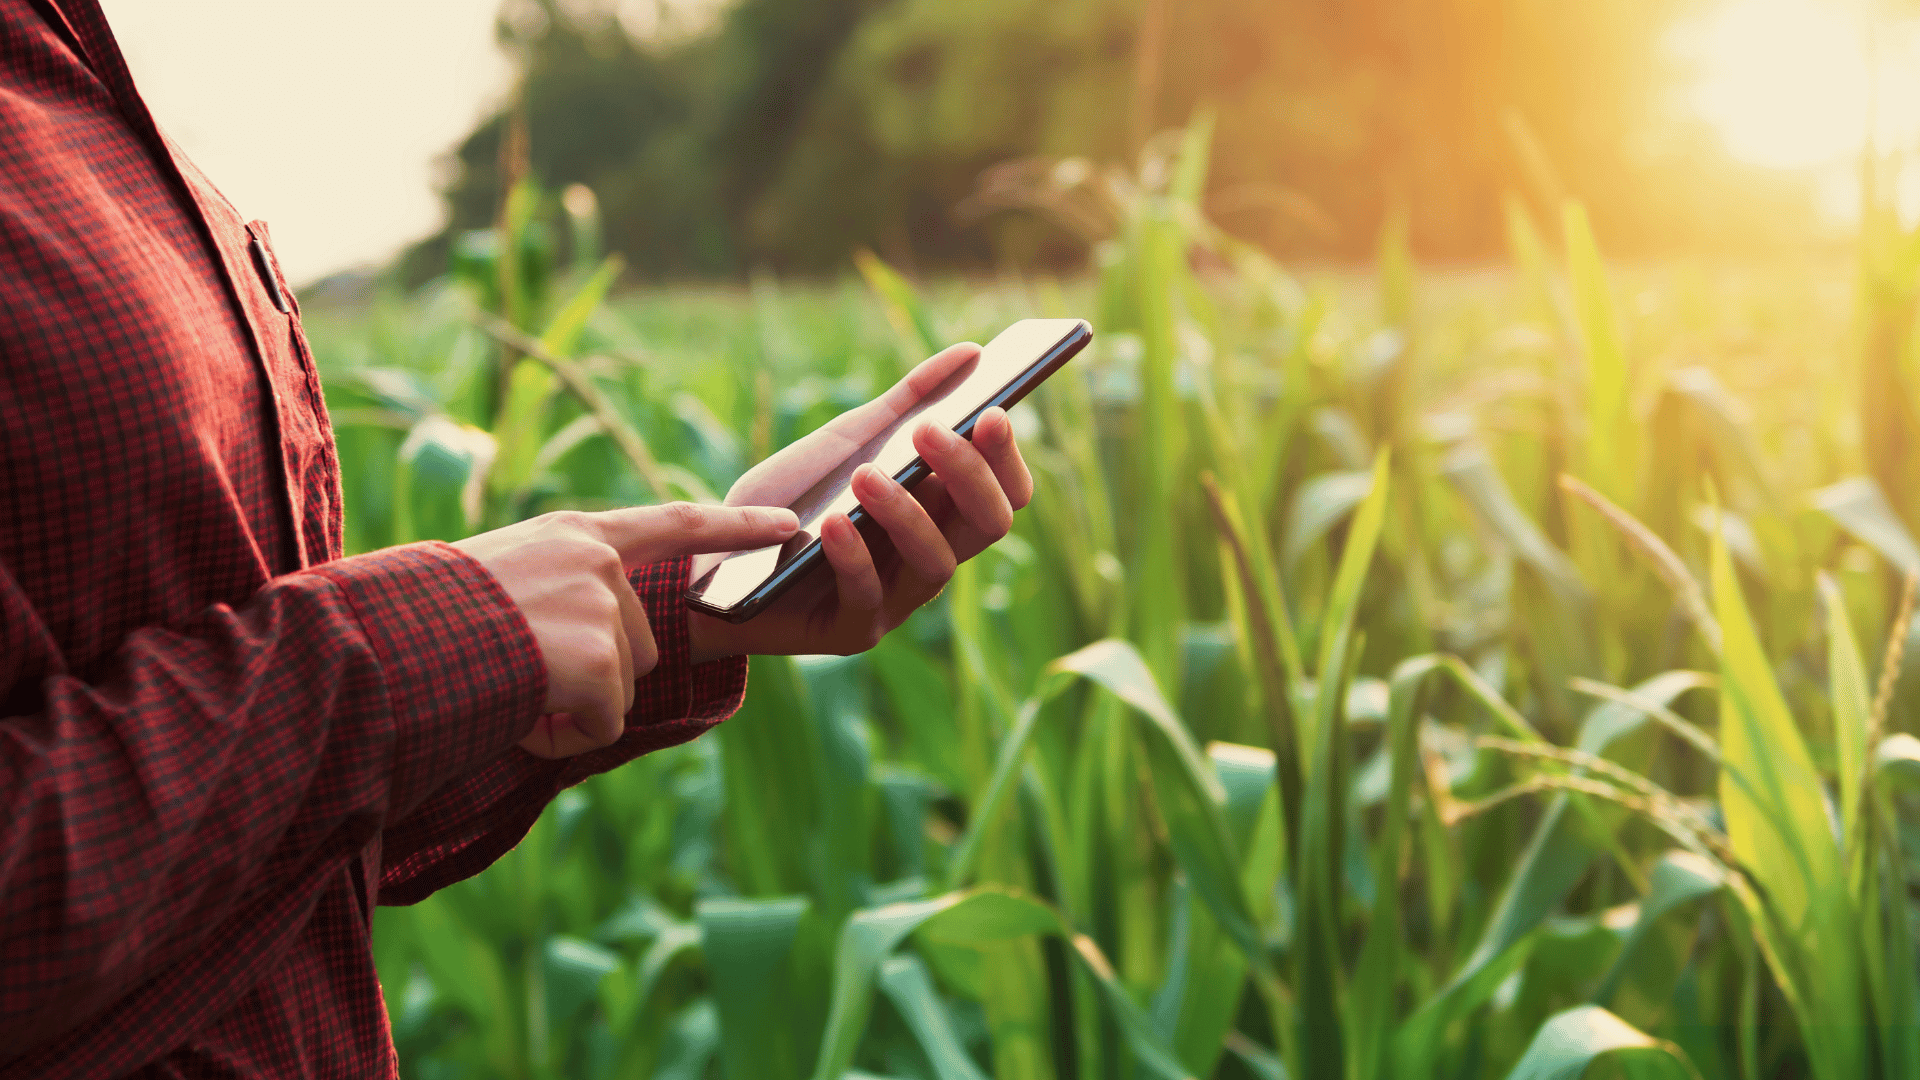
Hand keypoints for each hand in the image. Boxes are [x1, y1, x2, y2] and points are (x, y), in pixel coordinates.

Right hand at [454, 503, 797, 757]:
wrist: (382, 641)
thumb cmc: (423, 620)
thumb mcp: (499, 580)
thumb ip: (561, 589)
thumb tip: (599, 652)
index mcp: (574, 536)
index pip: (673, 525)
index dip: (734, 528)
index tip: (790, 524)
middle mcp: (597, 562)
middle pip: (640, 644)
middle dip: (592, 677)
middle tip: (516, 673)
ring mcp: (600, 606)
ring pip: (623, 685)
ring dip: (573, 708)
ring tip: (507, 687)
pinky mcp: (597, 657)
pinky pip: (605, 722)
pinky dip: (564, 737)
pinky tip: (517, 715)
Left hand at [687, 342, 1034, 661]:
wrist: (717, 558)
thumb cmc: (794, 499)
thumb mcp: (850, 441)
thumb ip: (910, 400)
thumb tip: (971, 352)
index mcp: (943, 513)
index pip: (1006, 492)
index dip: (1005, 457)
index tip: (990, 412)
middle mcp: (933, 556)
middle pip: (989, 525)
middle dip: (967, 475)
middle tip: (929, 432)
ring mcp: (898, 599)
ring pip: (937, 563)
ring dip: (905, 513)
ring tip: (866, 476)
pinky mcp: (854, 631)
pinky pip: (867, 596)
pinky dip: (854, 555)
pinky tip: (834, 524)